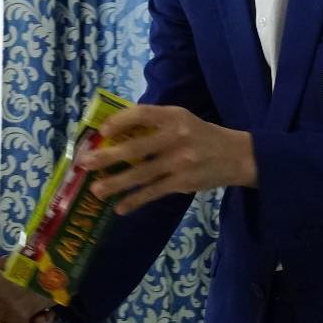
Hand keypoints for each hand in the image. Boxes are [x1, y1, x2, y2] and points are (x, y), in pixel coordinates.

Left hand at [78, 104, 256, 215]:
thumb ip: (154, 123)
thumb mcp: (181, 119)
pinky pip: (154, 192)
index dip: (119, 121)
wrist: (238, 156)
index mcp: (174, 116)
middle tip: (85, 163)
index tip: (101, 131)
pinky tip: (119, 208)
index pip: (142, 114)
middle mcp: (176, 137)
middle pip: (136, 148)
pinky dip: (135, 201)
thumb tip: (115, 131)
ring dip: (116, 183)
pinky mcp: (183, 183)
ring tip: (96, 190)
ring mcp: (179, 162)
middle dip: (107, 157)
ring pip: (141, 174)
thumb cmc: (201, 135)